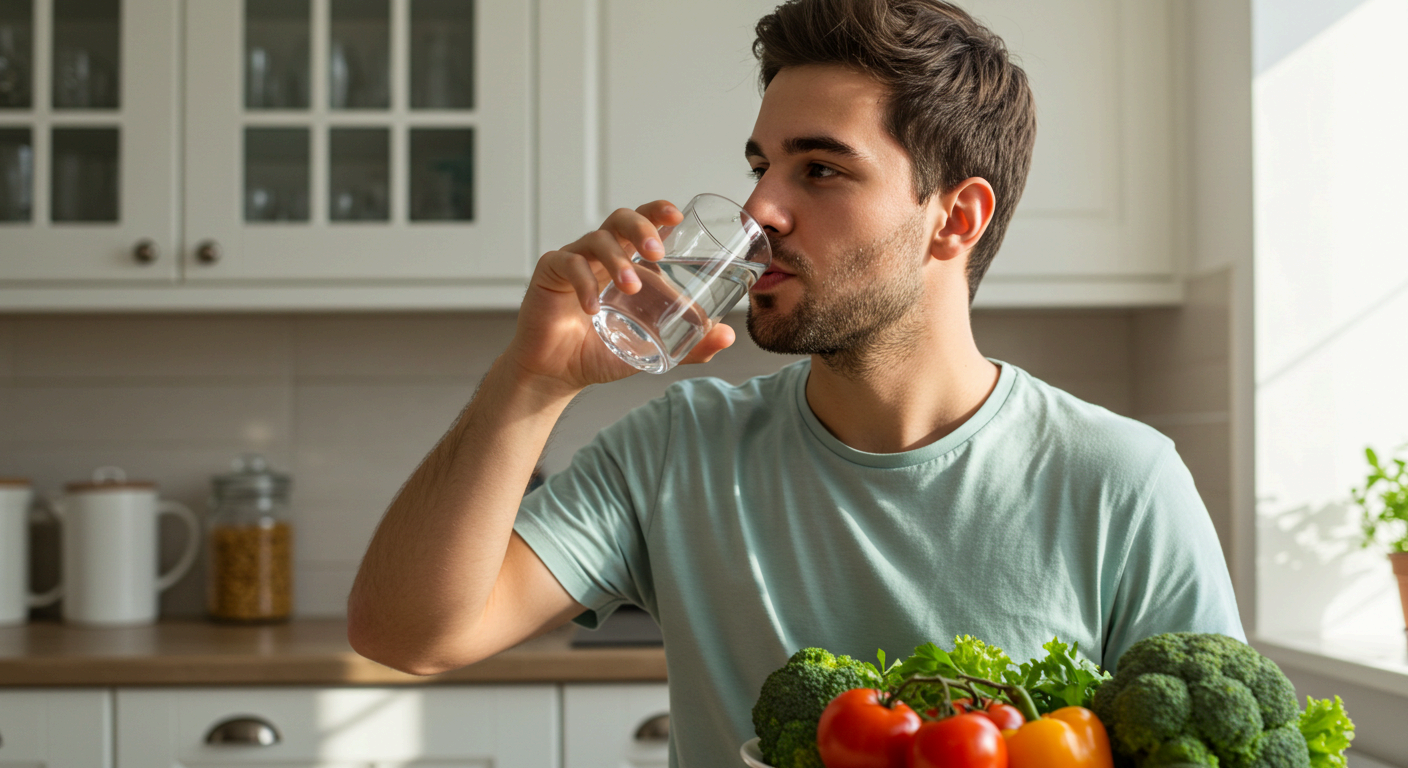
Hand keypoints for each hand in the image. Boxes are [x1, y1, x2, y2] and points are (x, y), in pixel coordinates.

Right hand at [506, 200, 737, 394]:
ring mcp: (575, 260)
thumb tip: (728, 335)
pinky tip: (593, 307)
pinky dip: (584, 283)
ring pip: (597, 240)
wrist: (557, 373)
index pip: (644, 224)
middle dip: (641, 227)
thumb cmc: (600, 351)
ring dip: (617, 259)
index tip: (677, 216)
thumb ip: (689, 344)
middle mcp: (601, 254)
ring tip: (631, 286)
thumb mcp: (651, 348)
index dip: (659, 212)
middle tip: (657, 252)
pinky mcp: (550, 272)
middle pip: (621, 219)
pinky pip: (568, 264)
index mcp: (627, 261)